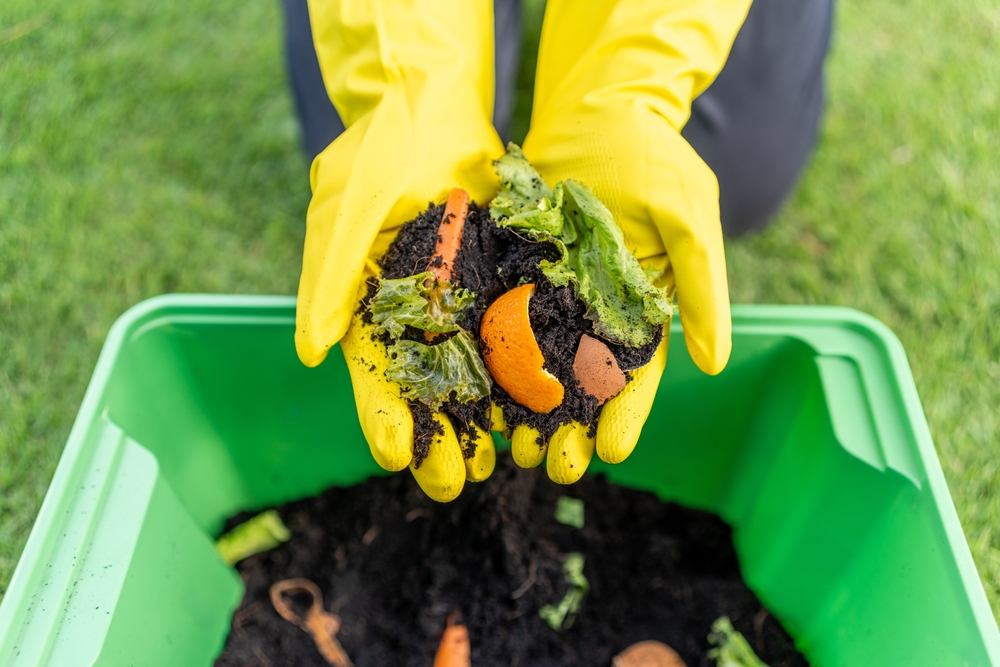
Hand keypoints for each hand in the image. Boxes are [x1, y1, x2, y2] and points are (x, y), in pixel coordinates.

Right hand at [295, 0, 503, 499]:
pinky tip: (544, 409)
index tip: (397, 456)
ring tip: (501, 462)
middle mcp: (417, 316)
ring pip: (477, 375)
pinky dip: (530, 374)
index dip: (382, 417)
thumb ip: (328, 281)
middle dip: (439, 438)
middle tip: (455, 482)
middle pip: (427, 391)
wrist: (430, 103)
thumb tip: (310, 353)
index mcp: (369, 308)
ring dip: (486, 421)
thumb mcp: (346, 212)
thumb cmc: (376, 154)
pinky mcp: (502, 285)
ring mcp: (462, 304)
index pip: (372, 376)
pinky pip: (519, 336)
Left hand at [512, 0, 750, 478]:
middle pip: (584, 382)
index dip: (628, 414)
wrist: (597, 106)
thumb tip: (714, 364)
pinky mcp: (517, 276)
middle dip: (572, 426)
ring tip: (515, 449)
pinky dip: (494, 362)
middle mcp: (598, 311)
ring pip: (539, 365)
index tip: (610, 452)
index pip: (639, 373)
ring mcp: (554, 295)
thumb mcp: (687, 217)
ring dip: (528, 409)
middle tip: (554, 466)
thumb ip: (702, 289)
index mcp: (645, 307)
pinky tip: (480, 396)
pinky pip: (503, 323)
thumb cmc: (652, 158)